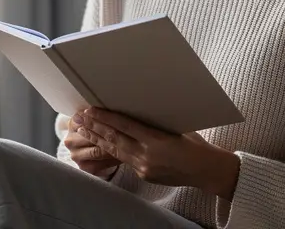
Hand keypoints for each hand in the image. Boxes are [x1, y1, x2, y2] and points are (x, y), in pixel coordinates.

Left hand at [72, 108, 239, 199]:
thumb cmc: (195, 144)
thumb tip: (134, 109)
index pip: (124, 125)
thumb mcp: (176, 127)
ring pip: (115, 150)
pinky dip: (111, 149)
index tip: (90, 110)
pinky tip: (101, 142)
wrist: (207, 171)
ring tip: (82, 129)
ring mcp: (144, 167)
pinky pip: (124, 160)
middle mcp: (147, 155)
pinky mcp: (144, 175)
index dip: (105, 117)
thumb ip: (154, 123)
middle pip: (114, 139)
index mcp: (156, 140)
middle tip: (77, 118)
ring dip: (97, 139)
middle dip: (94, 127)